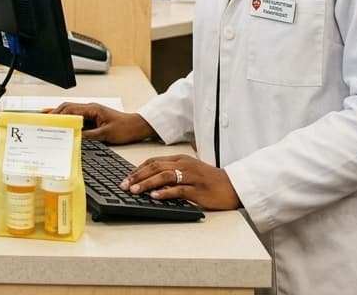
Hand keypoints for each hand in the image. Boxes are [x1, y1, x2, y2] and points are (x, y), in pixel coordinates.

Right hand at [50, 103, 154, 144]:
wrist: (137, 126)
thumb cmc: (126, 128)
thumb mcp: (107, 134)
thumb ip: (90, 136)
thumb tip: (75, 137)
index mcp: (92, 109)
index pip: (70, 109)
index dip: (57, 114)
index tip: (47, 119)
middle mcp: (90, 109)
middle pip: (67, 108)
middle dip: (54, 113)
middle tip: (42, 119)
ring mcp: (91, 113)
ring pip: (71, 112)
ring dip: (60, 116)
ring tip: (46, 121)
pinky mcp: (93, 119)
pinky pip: (77, 118)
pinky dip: (67, 121)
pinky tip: (62, 126)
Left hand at [125, 154, 239, 210]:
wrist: (233, 185)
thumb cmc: (210, 180)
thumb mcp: (189, 171)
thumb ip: (172, 172)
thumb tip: (149, 181)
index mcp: (180, 159)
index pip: (153, 161)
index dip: (137, 169)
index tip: (126, 178)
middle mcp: (184, 165)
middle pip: (155, 167)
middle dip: (137, 176)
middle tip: (124, 185)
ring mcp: (191, 177)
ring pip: (164, 176)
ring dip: (147, 183)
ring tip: (134, 190)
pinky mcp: (198, 189)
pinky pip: (178, 190)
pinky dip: (165, 193)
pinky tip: (154, 197)